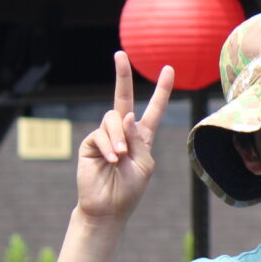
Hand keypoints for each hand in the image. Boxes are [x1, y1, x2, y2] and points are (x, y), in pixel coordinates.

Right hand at [76, 51, 173, 223]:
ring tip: (119, 157)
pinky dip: (109, 145)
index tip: (169, 69)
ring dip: (118, 137)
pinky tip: (112, 160)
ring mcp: (106, 136)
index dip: (161, 90)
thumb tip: (126, 115)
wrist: (109, 207)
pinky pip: (101, 134)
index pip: (153, 109)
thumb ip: (139, 140)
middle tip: (120, 54)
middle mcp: (124, 132)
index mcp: (143, 137)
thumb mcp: (144, 164)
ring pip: (113, 119)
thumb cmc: (130, 189)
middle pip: (123, 98)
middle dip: (122, 76)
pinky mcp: (91, 143)